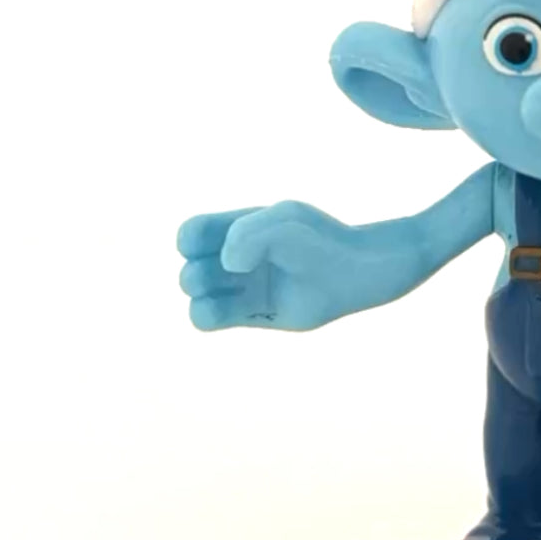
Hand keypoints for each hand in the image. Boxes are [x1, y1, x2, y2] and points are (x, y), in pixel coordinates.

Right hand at [177, 202, 356, 330]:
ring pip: (193, 293)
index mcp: (237, 228)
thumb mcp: (284, 221)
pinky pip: (205, 318)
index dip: (191, 239)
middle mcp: (235, 258)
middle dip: (199, 271)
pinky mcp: (251, 313)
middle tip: (234, 271)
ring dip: (199, 292)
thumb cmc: (319, 241)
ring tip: (230, 290)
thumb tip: (228, 265)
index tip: (221, 241)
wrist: (351, 271)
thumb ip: (249, 235)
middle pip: (189, 266)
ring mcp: (241, 286)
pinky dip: (205, 314)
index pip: (191, 233)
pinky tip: (230, 309)